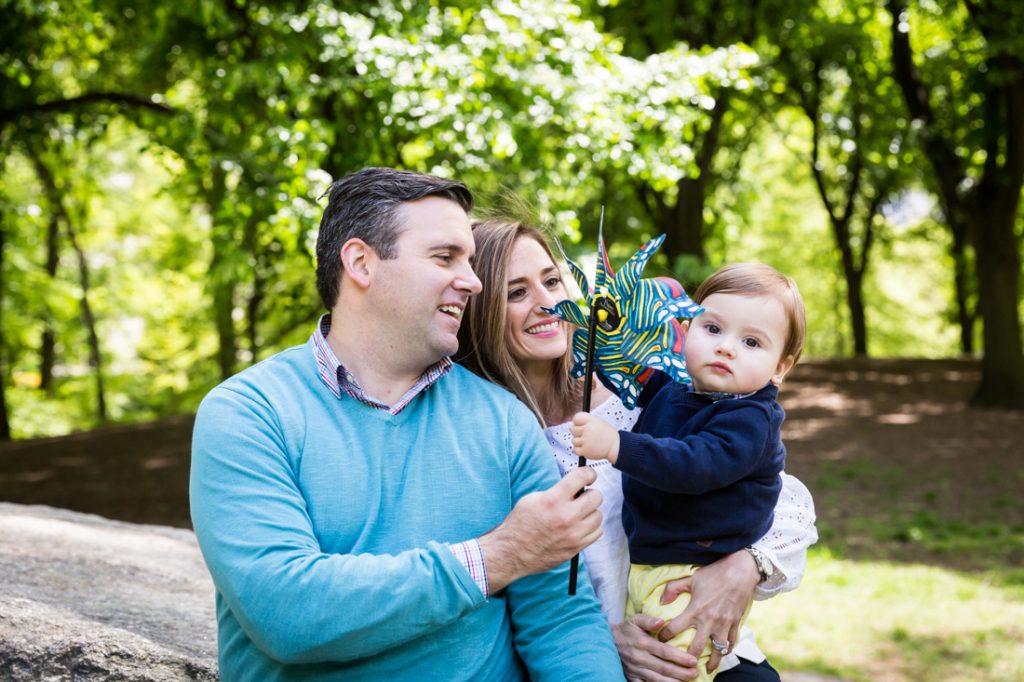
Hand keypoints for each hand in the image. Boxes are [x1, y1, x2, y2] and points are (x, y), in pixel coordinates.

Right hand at [478, 467, 602, 592]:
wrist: (512, 552)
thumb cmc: (520, 525)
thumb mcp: (532, 499)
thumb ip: (556, 491)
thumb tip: (575, 485)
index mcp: (553, 500)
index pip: (582, 477)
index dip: (588, 473)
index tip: (589, 475)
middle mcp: (566, 516)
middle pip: (596, 497)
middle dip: (589, 494)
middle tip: (582, 497)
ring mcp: (573, 534)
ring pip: (598, 515)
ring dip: (590, 512)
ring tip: (578, 514)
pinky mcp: (576, 547)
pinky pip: (597, 532)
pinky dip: (591, 528)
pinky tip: (579, 527)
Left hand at [570, 411, 619, 462]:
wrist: (615, 446)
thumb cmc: (605, 434)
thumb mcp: (598, 422)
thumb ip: (586, 421)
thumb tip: (572, 424)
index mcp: (591, 421)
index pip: (576, 418)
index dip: (576, 422)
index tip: (580, 426)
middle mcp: (588, 429)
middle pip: (572, 429)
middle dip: (577, 432)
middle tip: (584, 435)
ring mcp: (586, 441)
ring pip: (573, 440)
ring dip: (578, 442)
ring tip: (588, 442)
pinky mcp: (585, 451)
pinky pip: (574, 450)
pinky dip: (578, 450)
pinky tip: (585, 448)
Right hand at [613, 614, 698, 681]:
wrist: (607, 642)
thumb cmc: (626, 630)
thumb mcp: (634, 620)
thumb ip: (648, 620)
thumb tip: (661, 621)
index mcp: (643, 643)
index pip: (664, 652)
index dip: (680, 657)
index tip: (693, 660)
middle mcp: (640, 658)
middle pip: (664, 668)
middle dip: (682, 672)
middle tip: (695, 673)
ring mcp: (636, 670)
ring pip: (657, 679)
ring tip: (688, 681)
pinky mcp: (632, 678)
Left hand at [656, 551, 759, 672]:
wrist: (741, 571)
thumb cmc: (714, 573)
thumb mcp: (691, 578)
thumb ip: (673, 588)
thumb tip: (661, 602)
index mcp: (695, 609)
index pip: (675, 628)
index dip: (664, 636)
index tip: (660, 640)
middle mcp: (709, 620)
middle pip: (696, 648)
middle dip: (688, 659)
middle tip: (682, 665)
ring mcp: (724, 624)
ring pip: (718, 650)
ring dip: (712, 661)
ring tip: (706, 669)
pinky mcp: (736, 623)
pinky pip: (732, 642)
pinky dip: (727, 650)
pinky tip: (723, 654)